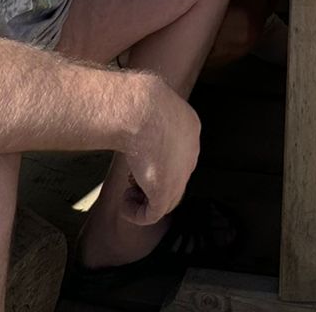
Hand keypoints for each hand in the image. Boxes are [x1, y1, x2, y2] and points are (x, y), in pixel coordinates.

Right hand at [120, 80, 200, 224]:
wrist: (142, 110)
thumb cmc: (140, 101)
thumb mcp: (149, 104)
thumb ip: (147, 115)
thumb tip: (131, 113)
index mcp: (190, 128)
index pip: (178, 154)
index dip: (158, 160)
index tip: (140, 157)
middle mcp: (191, 152)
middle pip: (174, 177)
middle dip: (153, 180)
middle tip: (133, 176)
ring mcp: (181, 175)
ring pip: (166, 199)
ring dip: (145, 200)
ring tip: (128, 191)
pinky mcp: (166, 192)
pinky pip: (152, 214)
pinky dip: (137, 213)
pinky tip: (124, 204)